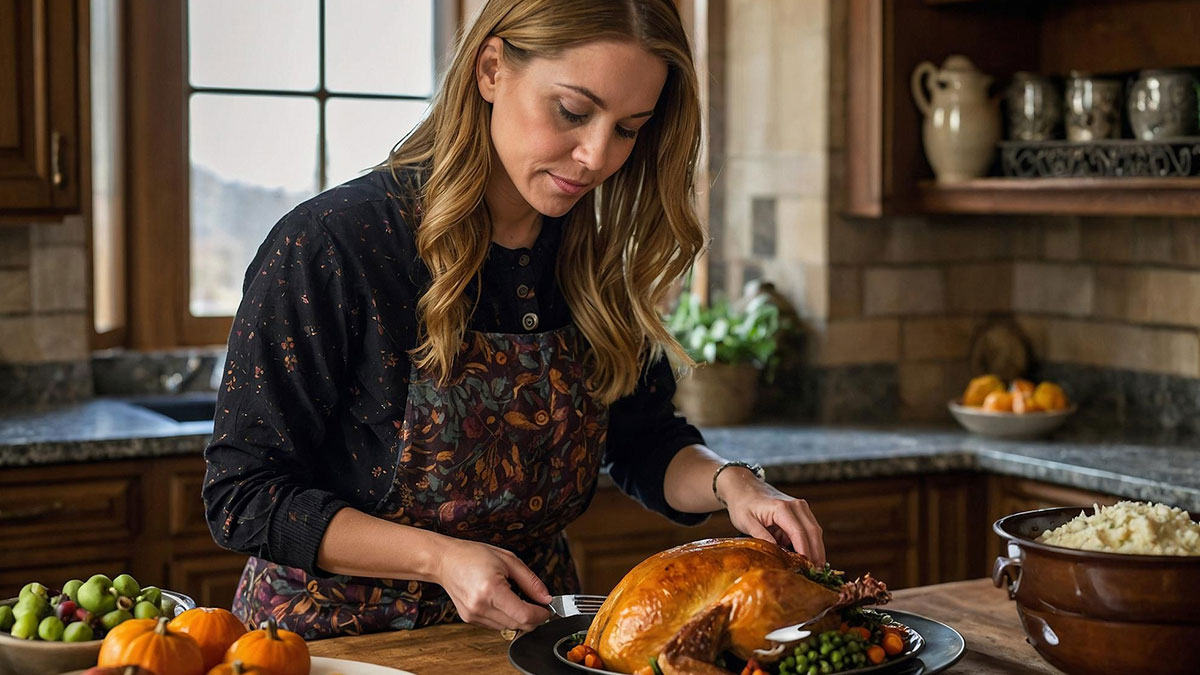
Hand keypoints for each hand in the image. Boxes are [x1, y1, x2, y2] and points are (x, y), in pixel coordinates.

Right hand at [432, 537, 552, 631]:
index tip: (547, 609)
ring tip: (516, 597)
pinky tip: (501, 601)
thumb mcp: (508, 560)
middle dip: (532, 618)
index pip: (524, 615)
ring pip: (508, 627)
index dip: (540, 615)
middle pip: (517, 625)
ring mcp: (473, 615)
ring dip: (518, 618)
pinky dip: (505, 616)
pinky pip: (496, 624)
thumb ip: (530, 581)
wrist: (444, 561)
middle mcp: (480, 606)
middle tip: (537, 604)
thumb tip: (546, 598)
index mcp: (491, 590)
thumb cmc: (473, 555)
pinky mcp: (470, 619)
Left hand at [717, 469, 825, 565]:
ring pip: (815, 530)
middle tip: (817, 573)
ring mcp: (800, 506)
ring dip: (817, 549)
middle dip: (816, 553)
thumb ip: (761, 536)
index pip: (799, 532)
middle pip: (813, 532)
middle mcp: (796, 505)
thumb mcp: (746, 522)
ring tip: (816, 569)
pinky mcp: (800, 510)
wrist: (743, 487)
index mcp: (781, 508)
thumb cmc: (743, 505)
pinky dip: (811, 543)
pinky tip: (809, 557)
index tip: (808, 569)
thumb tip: (777, 553)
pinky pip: (810, 528)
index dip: (805, 552)